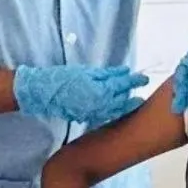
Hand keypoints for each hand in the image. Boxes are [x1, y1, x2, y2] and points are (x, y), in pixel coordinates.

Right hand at [14, 65, 148, 124]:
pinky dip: (115, 111)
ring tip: (135, 101)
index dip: (134, 81)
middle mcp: (100, 104)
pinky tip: (119, 108)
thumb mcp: (86, 72)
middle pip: (122, 99)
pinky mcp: (88, 117)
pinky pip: (106, 114)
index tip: (143, 79)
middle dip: (133, 94)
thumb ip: (106, 73)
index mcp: (100, 90)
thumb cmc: (63, 78)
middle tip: (142, 89)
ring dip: (126, 104)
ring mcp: (94, 112)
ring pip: (116, 109)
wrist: (44, 93)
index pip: (123, 85)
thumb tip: (124, 71)